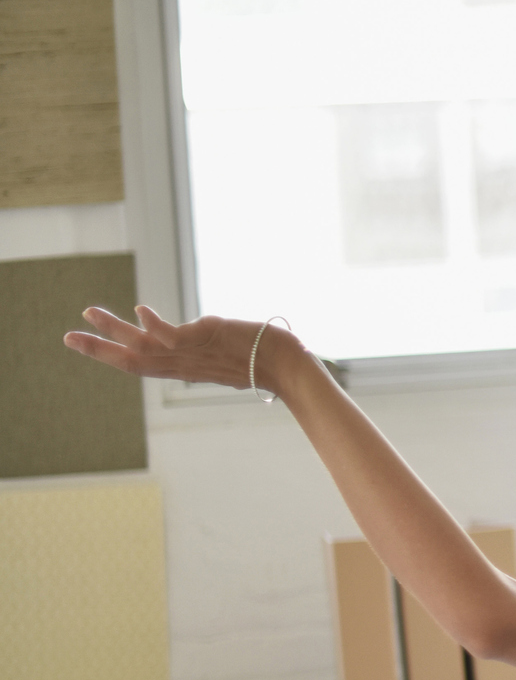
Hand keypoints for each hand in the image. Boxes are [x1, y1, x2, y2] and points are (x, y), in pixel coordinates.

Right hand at [63, 306, 302, 394]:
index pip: (141, 366)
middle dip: (97, 349)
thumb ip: (202, 348)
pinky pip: (170, 335)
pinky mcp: (203, 340)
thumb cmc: (260, 360)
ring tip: (88, 312)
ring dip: (113, 330)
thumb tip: (193, 332)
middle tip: (67, 337)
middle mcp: (182, 365)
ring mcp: (191, 354)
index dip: (114, 355)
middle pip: (130, 360)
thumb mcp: (222, 357)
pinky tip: (138, 309)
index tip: (92, 345)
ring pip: (142, 346)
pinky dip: (152, 324)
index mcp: (184, 370)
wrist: (285, 366)